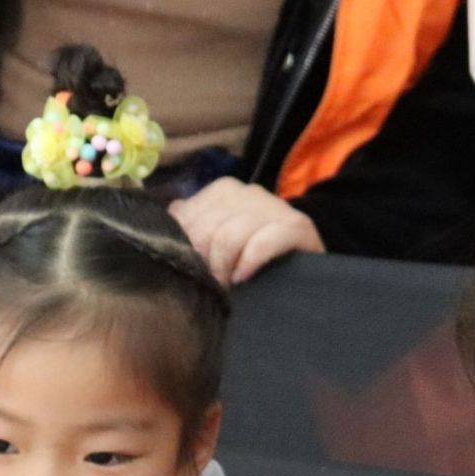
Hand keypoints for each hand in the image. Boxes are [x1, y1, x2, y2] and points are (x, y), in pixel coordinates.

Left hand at [167, 180, 322, 285]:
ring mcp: (274, 206)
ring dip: (223, 267)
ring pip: (230, 236)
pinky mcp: (297, 226)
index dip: (186, 248)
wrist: (306, 257)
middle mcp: (248, 191)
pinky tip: (244, 278)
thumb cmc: (256, 252)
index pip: (188, 217)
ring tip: (226, 285)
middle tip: (209, 284)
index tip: (191, 271)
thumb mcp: (220, 238)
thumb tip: (168, 220)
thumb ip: (193, 226)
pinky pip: (261, 244)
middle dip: (204, 261)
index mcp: (224, 190)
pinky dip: (248, 263)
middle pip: (206, 228)